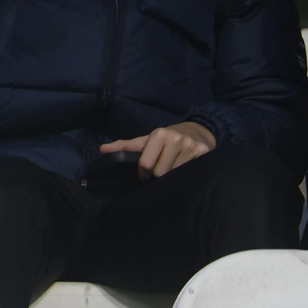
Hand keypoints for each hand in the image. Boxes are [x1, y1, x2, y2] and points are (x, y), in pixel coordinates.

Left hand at [101, 121, 216, 177]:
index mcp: (159, 134)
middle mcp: (175, 139)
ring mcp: (191, 147)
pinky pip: (189, 174)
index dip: (143, 173)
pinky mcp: (204, 154)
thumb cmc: (167, 138)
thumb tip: (103, 149)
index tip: (144, 174)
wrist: (196, 131)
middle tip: (161, 170)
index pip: (146, 164)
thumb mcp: (147, 139)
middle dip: (158, 175)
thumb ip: (126, 146)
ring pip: (174, 175)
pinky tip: (184, 169)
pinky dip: (185, 175)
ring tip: (172, 169)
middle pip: (160, 172)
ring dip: (172, 176)